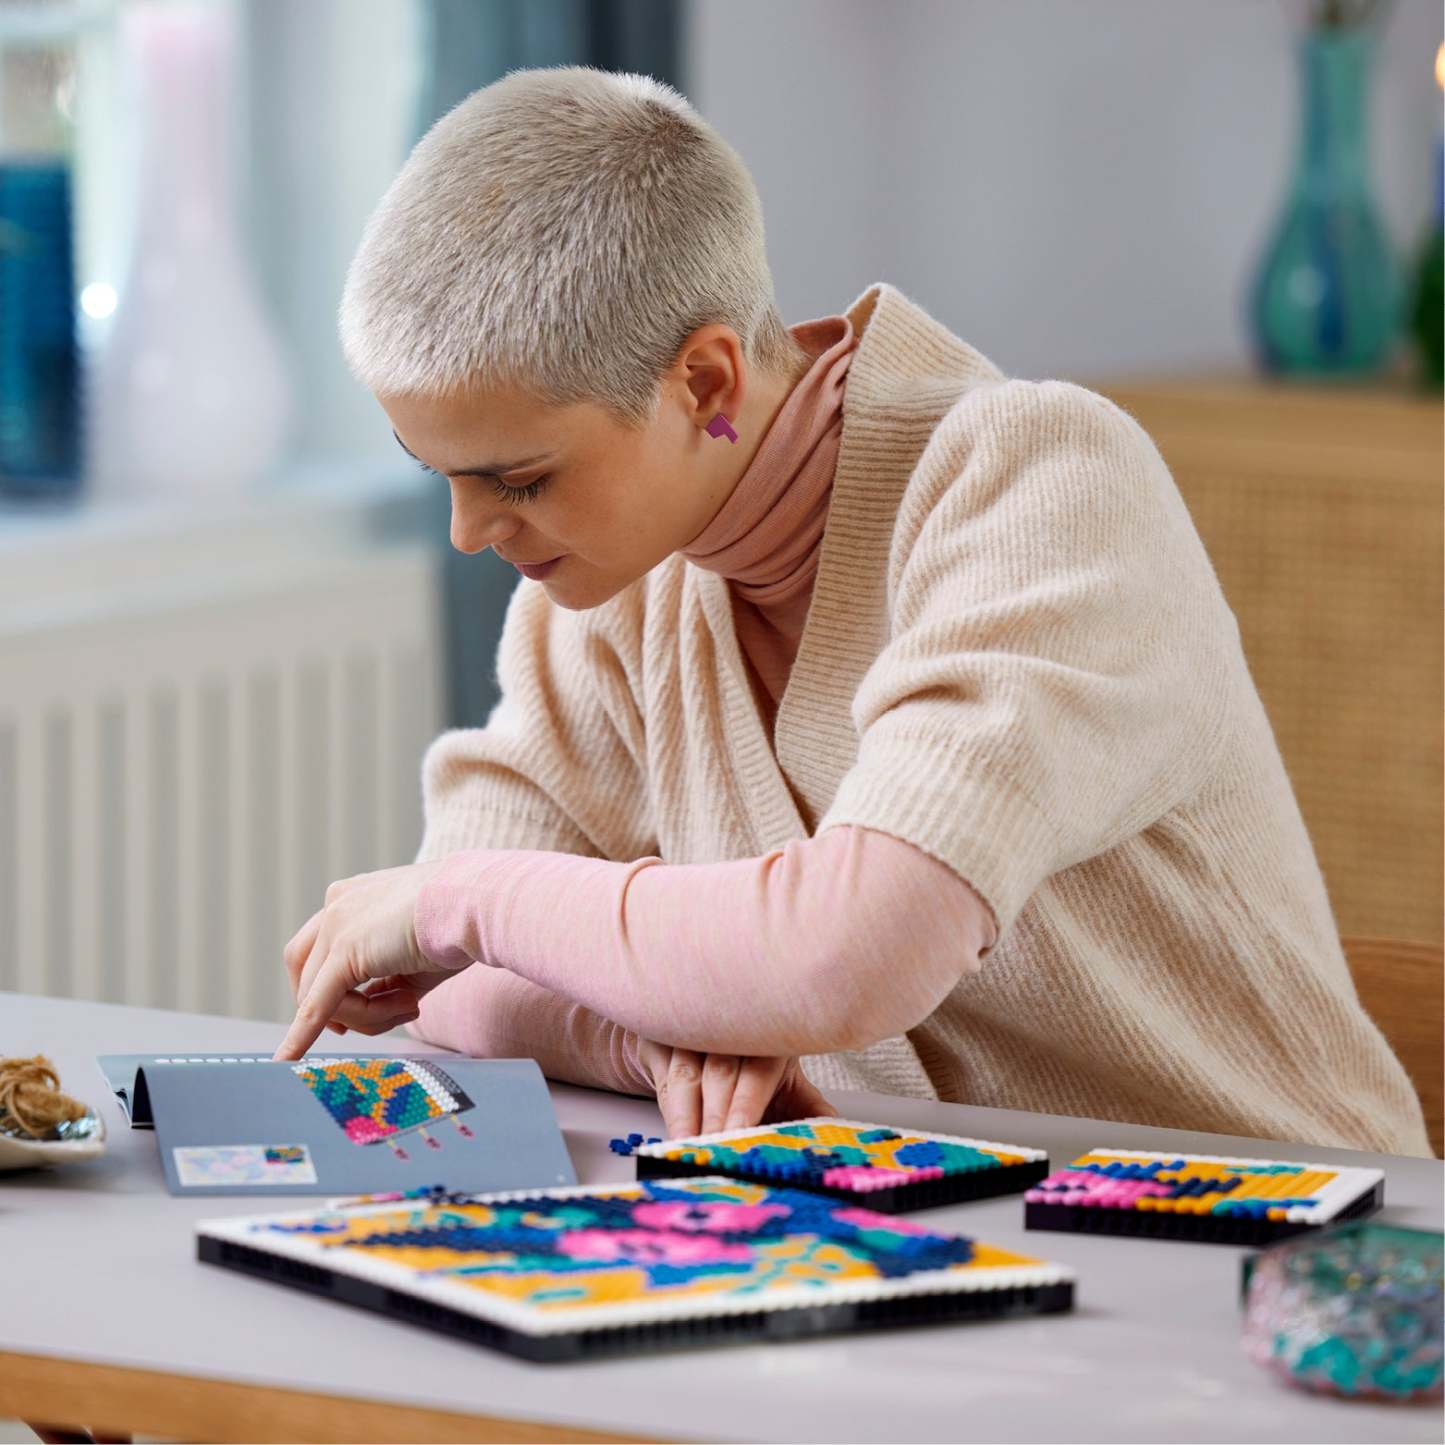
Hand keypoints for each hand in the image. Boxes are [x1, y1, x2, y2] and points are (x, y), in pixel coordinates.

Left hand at [273, 860, 459, 1060]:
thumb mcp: (412, 952)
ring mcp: (336, 924)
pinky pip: (318, 1004)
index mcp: (353, 897)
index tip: (354, 1008)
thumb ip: (386, 977)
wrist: (476, 903)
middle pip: (305, 970)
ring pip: (321, 994)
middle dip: (325, 1005)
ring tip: (412, 1006)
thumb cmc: (460, 924)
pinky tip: (289, 1058)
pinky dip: (303, 1034)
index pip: (320, 947)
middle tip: (346, 1030)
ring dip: (363, 1017)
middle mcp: (336, 904)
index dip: (327, 985)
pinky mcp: (345, 951)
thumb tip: (378, 1008)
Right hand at [635, 1040, 836, 1138]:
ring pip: (685, 1074)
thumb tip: (833, 1130)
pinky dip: (666, 1107)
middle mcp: (730, 1027)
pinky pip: (661, 1074)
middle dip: (714, 1116)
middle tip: (713, 1150)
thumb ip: (806, 1107)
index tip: (738, 1133)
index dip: (745, 1103)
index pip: (756, 1070)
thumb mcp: (784, 1082)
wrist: (711, 1034)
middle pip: (719, 1072)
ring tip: (689, 1149)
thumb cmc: (752, 1066)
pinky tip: (673, 1132)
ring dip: (685, 1116)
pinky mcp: (663, 1038)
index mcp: (770, 1037)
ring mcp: (693, 1029)